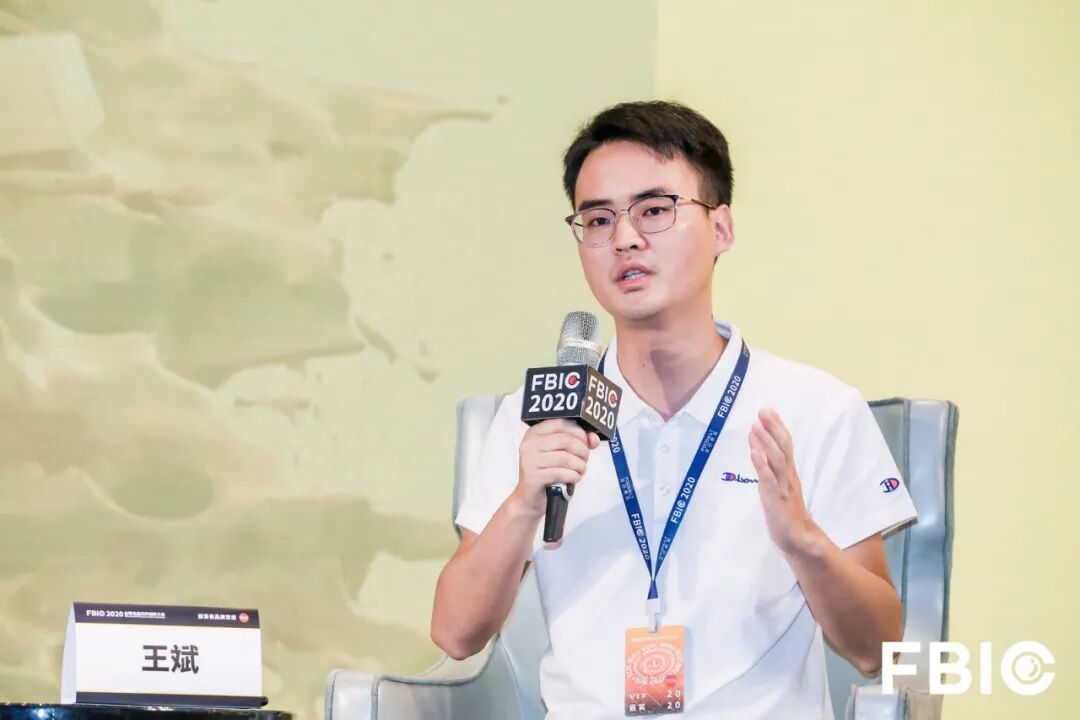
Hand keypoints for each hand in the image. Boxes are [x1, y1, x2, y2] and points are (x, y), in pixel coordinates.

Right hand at [511, 419, 599, 518]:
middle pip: (566, 440)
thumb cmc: (548, 473)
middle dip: (582, 450)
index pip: (561, 423)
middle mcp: (530, 444)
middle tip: (585, 458)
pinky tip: (574, 478)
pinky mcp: (534, 477)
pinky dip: (573, 476)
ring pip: (566, 458)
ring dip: (580, 465)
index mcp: (535, 432)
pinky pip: (561, 473)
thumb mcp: (562, 453)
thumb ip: (579, 442)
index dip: (579, 432)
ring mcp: (530, 460)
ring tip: (580, 470)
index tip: (586, 442)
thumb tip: (594, 439)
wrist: (531, 498)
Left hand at [749, 408, 821, 555]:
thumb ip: (771, 468)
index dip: (777, 427)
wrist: (799, 540)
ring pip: (777, 460)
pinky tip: (754, 452)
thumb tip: (760, 448)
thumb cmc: (786, 512)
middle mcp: (788, 476)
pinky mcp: (777, 500)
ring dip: (766, 442)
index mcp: (789, 472)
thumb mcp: (779, 486)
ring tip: (755, 426)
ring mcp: (783, 487)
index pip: (785, 445)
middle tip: (762, 410)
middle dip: (773, 428)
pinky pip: (769, 480)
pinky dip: (762, 465)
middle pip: (783, 448)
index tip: (768, 410)